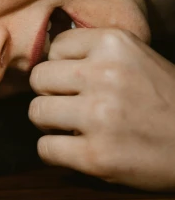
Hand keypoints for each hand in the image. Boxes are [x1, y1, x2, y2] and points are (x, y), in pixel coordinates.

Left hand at [28, 27, 174, 190]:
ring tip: (77, 128)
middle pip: (39, 79)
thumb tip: (46, 55)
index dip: (64, 68)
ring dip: (52, 124)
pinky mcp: (96, 155)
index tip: (80, 82)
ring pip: (36, 112)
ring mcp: (99, 116)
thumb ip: (97, 54)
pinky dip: (57, 152)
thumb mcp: (140, 58)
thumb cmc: (169, 102)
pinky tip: (79, 150)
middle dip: (53, 94)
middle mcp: (105, 75)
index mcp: (116, 44)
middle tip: (74, 107)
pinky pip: (46, 148)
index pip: (56, 47)